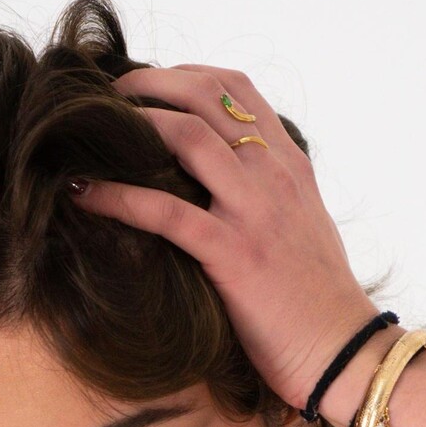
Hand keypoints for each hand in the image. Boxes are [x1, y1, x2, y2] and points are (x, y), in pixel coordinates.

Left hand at [68, 64, 379, 415]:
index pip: (235, 88)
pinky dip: (116, 197)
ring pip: (187, 135)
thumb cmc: (317, 300)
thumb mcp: (301, 226)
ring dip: (131, 123)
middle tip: (105, 96)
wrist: (344, 352)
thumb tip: (221, 184)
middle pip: (205, 95)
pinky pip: (165, 211)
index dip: (181, 74)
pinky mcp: (233, 254)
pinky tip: (81, 194)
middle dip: (146, 83)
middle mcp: (273, 175)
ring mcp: (254, 211)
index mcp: (289, 163)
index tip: (145, 86)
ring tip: (90, 130)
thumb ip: (268, 193)